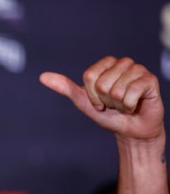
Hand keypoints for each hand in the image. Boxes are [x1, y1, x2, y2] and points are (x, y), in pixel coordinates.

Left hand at [39, 56, 164, 141]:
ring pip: (116, 89)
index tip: (99, 102)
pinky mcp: (150, 80)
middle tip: (113, 104)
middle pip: (101, 83)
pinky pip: (132, 93)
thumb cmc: (108, 114)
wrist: (130, 130)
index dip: (92, 95)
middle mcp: (123, 63)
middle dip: (105, 100)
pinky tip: (134, 106)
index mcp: (106, 64)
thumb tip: (42, 77)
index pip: (89, 76)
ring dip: (118, 104)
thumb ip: (65, 87)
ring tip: (124, 105)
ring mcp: (138, 70)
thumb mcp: (83, 101)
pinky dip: (129, 106)